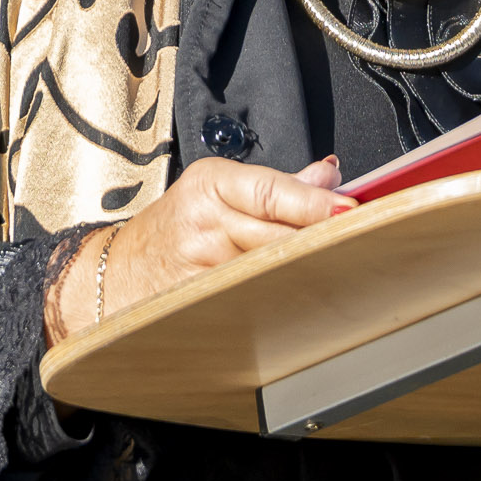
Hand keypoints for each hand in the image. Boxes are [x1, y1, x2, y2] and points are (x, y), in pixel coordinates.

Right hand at [48, 155, 350, 340]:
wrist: (118, 274)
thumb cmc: (174, 228)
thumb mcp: (219, 189)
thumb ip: (280, 184)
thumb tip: (332, 175)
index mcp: (212, 184)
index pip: (273, 192)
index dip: (315, 204)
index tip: (350, 210)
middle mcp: (206, 224)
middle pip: (279, 233)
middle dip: (320, 238)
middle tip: (362, 241)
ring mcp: (202, 269)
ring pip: (271, 271)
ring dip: (306, 270)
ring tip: (339, 268)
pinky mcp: (202, 305)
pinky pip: (254, 301)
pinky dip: (281, 297)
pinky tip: (300, 296)